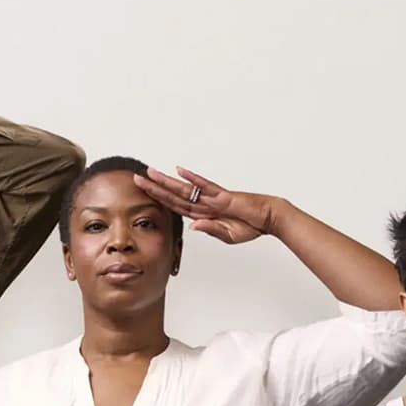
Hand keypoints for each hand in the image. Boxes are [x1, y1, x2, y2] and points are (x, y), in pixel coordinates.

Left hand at [134, 167, 280, 243]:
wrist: (269, 218)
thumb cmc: (251, 226)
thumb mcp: (228, 235)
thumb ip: (211, 230)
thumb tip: (193, 226)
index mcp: (204, 214)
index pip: (176, 207)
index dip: (160, 200)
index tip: (145, 193)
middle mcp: (204, 204)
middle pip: (174, 196)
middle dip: (155, 188)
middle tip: (137, 179)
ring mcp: (213, 199)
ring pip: (184, 190)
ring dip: (166, 182)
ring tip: (150, 173)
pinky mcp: (224, 196)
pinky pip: (205, 186)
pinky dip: (192, 179)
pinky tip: (179, 171)